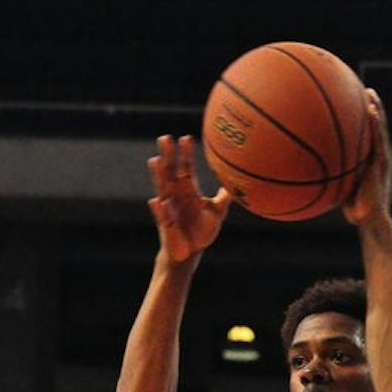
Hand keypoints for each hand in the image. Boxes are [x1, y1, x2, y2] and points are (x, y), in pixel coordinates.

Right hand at [147, 134, 230, 263]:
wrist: (189, 253)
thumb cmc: (200, 232)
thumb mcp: (217, 213)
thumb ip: (224, 198)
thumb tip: (236, 183)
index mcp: (188, 191)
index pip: (186, 168)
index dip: (186, 154)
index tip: (186, 138)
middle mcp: (175, 195)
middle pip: (170, 172)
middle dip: (168, 156)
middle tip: (164, 137)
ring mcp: (168, 208)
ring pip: (162, 189)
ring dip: (158, 176)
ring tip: (155, 161)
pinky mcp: (165, 225)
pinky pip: (162, 216)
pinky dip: (159, 209)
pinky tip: (156, 201)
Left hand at [343, 90, 389, 228]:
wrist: (369, 219)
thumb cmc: (352, 207)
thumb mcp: (338, 186)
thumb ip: (330, 174)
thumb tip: (305, 168)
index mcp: (369, 160)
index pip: (368, 136)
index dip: (364, 119)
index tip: (356, 101)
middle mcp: (376, 156)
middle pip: (375, 127)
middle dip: (372, 108)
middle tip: (365, 89)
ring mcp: (381, 159)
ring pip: (380, 129)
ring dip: (377, 110)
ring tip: (370, 92)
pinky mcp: (382, 163)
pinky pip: (378, 140)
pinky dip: (376, 124)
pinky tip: (370, 111)